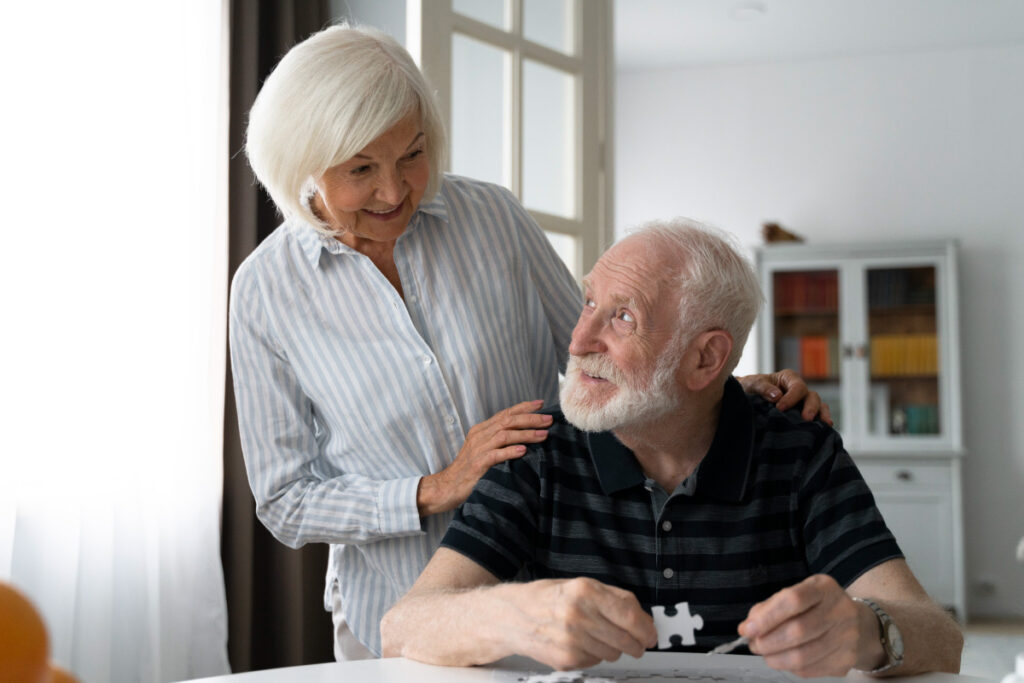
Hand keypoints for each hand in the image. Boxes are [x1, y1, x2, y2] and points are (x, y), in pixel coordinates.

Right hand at [417, 400, 552, 515]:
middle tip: (549, 420)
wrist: (447, 487)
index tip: (541, 404)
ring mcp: (477, 450)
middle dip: (530, 419)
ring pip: (504, 435)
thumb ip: (499, 441)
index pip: (505, 413)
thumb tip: (525, 436)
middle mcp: (479, 436)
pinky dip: (510, 451)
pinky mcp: (477, 465)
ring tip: (543, 435)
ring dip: (526, 434)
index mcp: (481, 430)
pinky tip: (524, 451)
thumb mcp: (483, 450)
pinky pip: (495, 455)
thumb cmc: (469, 470)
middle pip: (507, 421)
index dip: (523, 407)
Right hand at [503, 578, 656, 670]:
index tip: (651, 634)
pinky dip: (594, 655)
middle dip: (636, 643)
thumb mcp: (580, 585)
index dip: (647, 629)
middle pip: (626, 639)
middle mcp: (578, 616)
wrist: (511, 617)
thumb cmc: (546, 598)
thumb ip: (613, 598)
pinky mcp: (566, 660)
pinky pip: (596, 662)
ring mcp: (572, 641)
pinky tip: (580, 643)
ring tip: (595, 635)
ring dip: (613, 648)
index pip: (630, 616)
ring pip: (613, 654)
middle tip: (637, 643)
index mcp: (585, 591)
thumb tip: (643, 618)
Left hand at [737, 369, 832, 424]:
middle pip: (812, 396)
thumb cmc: (750, 387)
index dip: (792, 398)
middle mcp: (799, 389)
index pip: (797, 387)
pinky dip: (821, 422)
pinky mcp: (802, 414)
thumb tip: (777, 396)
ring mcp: (802, 402)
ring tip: (824, 425)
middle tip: (806, 419)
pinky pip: (817, 416)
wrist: (746, 398)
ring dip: (821, 415)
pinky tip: (824, 430)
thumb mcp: (753, 384)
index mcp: (788, 378)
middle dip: (811, 407)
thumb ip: (763, 387)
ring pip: (819, 406)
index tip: (780, 408)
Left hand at [738, 574, 883, 677]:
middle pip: (798, 631)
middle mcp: (841, 610)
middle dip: (768, 641)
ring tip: (765, 654)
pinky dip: (790, 668)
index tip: (746, 629)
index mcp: (824, 587)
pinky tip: (783, 660)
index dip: (766, 617)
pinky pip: (811, 670)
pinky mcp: (847, 660)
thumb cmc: (818, 607)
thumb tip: (748, 628)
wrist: (859, 624)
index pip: (793, 600)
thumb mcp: (798, 595)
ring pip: (803, 656)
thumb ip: (771, 607)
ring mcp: (848, 637)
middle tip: (753, 645)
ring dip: (776, 658)